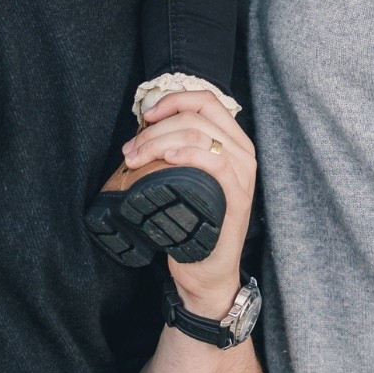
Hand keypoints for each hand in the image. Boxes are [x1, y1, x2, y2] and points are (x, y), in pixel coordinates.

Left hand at [121, 91, 256, 317]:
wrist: (209, 272)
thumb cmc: (195, 222)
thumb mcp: (189, 178)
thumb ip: (179, 149)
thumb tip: (144, 128)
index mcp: (233, 141)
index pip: (206, 101)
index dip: (173, 100)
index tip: (146, 116)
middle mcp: (243, 152)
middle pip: (197, 116)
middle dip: (156, 127)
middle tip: (130, 149)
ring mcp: (243, 175)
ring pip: (200, 134)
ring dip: (159, 141)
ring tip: (135, 159)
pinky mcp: (237, 198)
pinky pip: (216, 163)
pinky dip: (188, 153)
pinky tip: (168, 158)